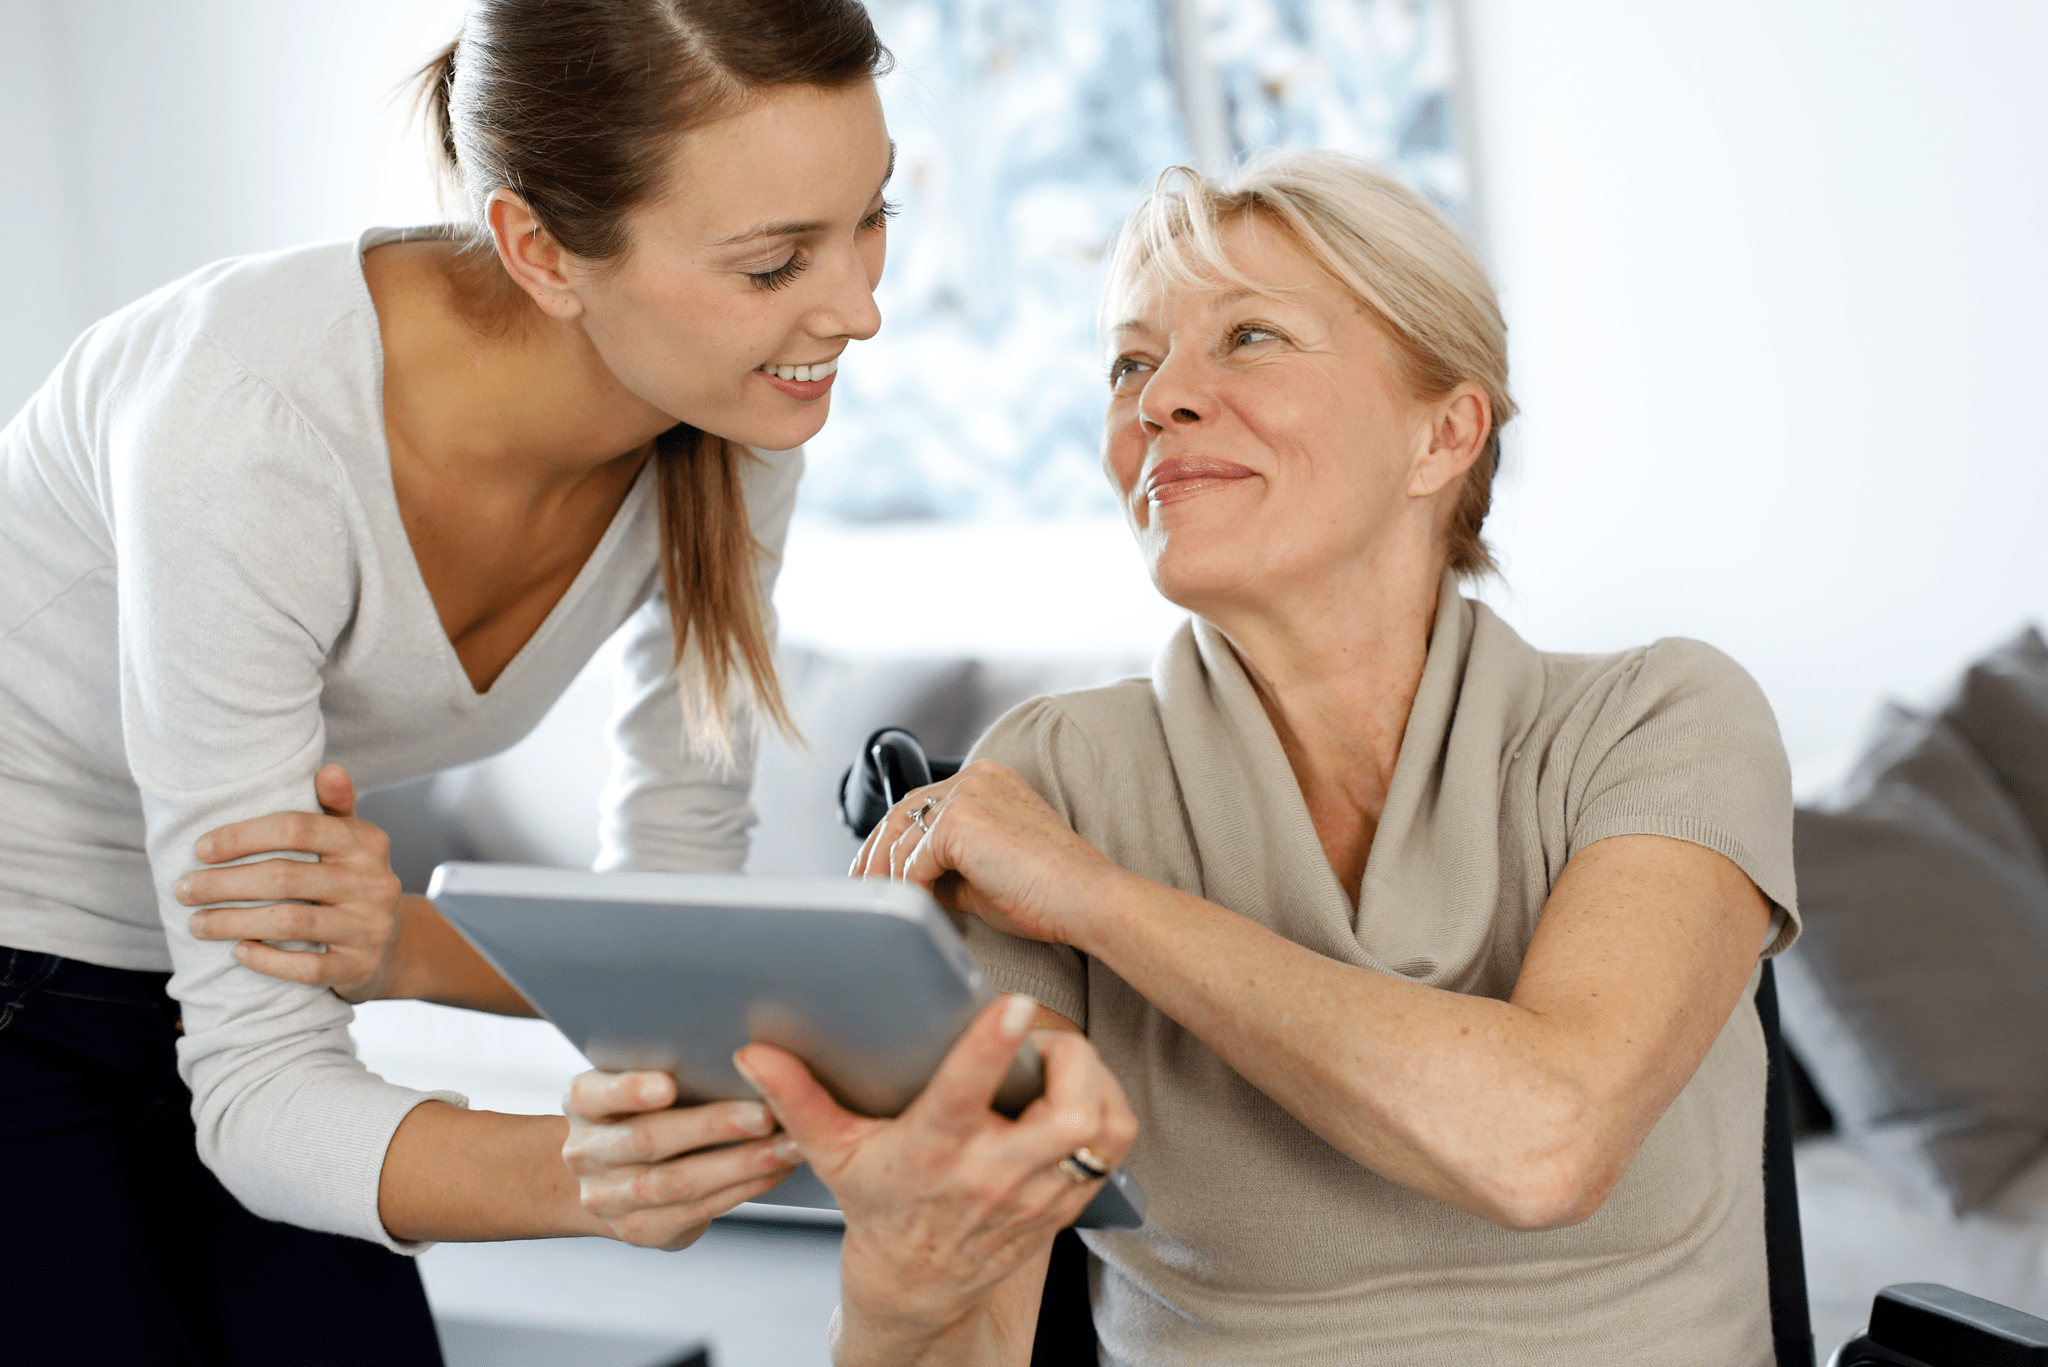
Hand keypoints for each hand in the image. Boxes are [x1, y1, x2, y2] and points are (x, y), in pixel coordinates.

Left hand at [180, 764, 407, 1000]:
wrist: (395, 946)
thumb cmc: (352, 883)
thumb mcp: (352, 841)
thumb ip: (336, 806)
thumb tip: (328, 771)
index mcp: (366, 843)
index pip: (297, 828)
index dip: (242, 836)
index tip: (201, 849)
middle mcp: (373, 882)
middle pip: (284, 876)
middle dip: (223, 884)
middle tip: (184, 890)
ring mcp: (368, 927)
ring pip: (289, 921)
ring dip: (232, 922)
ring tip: (196, 923)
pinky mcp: (360, 966)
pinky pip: (307, 967)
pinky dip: (266, 959)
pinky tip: (238, 951)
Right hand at [561, 1070, 804, 1249]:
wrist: (609, 1176)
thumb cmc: (639, 1112)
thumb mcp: (634, 1083)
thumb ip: (667, 1066)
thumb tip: (744, 1047)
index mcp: (583, 1104)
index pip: (594, 1094)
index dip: (629, 1090)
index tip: (668, 1084)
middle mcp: (587, 1153)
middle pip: (648, 1140)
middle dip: (713, 1126)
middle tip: (765, 1113)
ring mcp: (610, 1199)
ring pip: (678, 1182)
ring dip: (742, 1163)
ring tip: (788, 1144)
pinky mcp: (643, 1230)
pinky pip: (699, 1209)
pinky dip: (744, 1188)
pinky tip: (776, 1169)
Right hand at [739, 995, 1136, 1350]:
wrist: (918, 1286)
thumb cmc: (880, 1205)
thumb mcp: (833, 1153)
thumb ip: (798, 1098)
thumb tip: (754, 1054)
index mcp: (934, 1152)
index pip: (965, 1097)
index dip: (990, 1048)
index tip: (1010, 1005)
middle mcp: (994, 1174)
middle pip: (1066, 1117)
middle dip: (1068, 1060)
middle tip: (1040, 1038)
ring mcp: (1038, 1192)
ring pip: (1101, 1128)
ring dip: (1095, 1082)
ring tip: (1061, 1062)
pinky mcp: (1066, 1200)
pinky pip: (1113, 1148)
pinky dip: (1107, 1109)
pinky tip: (1077, 1092)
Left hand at [851, 760, 1121, 946]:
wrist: (1088, 899)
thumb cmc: (1050, 894)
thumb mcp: (986, 874)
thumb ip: (948, 867)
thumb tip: (911, 883)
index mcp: (988, 780)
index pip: (921, 804)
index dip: (891, 840)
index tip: (875, 872)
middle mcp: (976, 777)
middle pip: (901, 813)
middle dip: (874, 855)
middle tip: (862, 891)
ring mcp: (967, 793)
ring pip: (900, 836)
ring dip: (886, 876)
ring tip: (885, 909)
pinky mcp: (960, 820)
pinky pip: (913, 858)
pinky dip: (908, 885)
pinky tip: (915, 908)